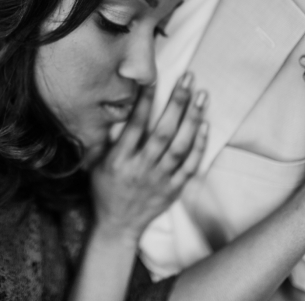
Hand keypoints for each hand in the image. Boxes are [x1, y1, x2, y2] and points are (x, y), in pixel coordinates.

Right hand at [90, 73, 207, 240]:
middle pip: (163, 132)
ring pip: (180, 146)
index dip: (145, 101)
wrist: (118, 226)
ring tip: (202, 96)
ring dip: (192, 119)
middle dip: (177, 103)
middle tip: (188, 78)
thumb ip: (109, 140)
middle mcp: (141, 168)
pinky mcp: (173, 190)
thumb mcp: (99, 165)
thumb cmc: (105, 191)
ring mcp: (160, 180)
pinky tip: (205, 126)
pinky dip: (199, 146)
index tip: (153, 79)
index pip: (135, 125)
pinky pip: (189, 166)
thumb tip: (118, 112)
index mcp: (120, 160)